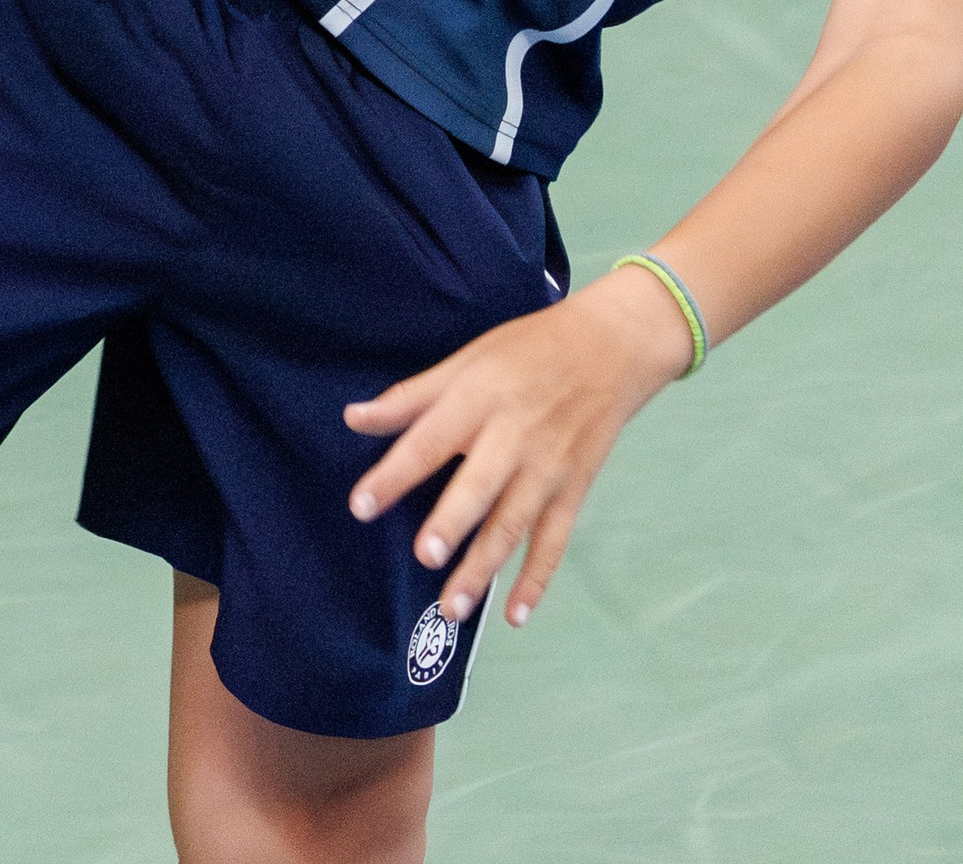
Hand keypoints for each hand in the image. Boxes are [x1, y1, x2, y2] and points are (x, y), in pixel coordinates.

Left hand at [343, 265, 693, 632]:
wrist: (610, 347)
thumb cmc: (527, 350)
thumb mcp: (468, 359)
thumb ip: (412, 396)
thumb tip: (353, 418)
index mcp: (480, 397)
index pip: (431, 438)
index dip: (396, 472)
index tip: (361, 505)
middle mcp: (514, 435)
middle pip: (481, 484)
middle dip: (454, 521)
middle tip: (426, 556)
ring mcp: (548, 466)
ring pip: (514, 522)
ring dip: (485, 566)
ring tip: (453, 607)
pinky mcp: (574, 489)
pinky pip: (555, 540)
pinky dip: (538, 579)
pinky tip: (515, 615)